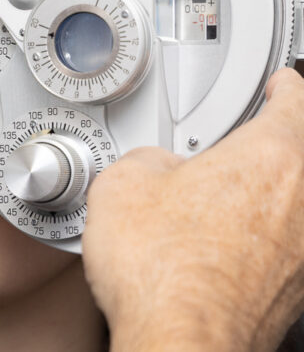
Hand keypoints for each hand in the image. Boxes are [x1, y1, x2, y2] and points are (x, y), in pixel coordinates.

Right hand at [83, 67, 303, 351]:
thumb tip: (153, 169)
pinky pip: (286, 250)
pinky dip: (261, 243)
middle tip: (236, 146)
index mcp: (273, 155)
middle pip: (299, 155)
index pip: (296, 100)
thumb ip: (149, 156)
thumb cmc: (164, 270)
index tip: (282, 85)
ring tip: (216, 204)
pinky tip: (217, 253)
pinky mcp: (296, 294)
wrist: (181, 343)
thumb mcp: (125, 180)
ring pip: (294, 206)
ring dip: (266, 198)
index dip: (284, 87)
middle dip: (271, 147)